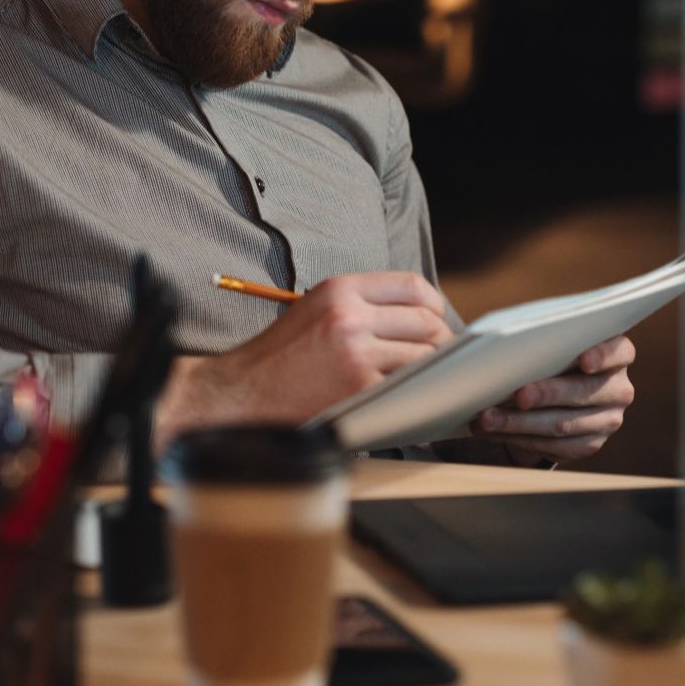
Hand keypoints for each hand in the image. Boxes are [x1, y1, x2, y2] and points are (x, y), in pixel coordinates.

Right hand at [156, 271, 452, 448]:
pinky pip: (409, 388)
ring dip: (432, 371)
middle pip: (426, 321)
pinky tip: (412, 401)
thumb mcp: (315, 309)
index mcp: (340, 288)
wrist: (243, 392)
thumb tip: (416, 316)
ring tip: (427, 380)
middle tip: (441, 357)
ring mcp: (356, 352)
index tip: (438, 319)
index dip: (435, 304)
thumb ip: (361, 305)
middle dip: (441, 340)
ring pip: (424, 356)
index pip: (412, 285)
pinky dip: (417, 395)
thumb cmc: (279, 355)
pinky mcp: (359, 387)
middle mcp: (350, 314)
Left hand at [469, 335, 635, 464]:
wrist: (560, 396)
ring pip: (563, 424)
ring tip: (488, 418)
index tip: (583, 361)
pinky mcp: (591, 444)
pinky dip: (519, 438)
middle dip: (547, 394)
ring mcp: (608, 419)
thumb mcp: (554, 344)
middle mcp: (618, 388)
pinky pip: (555, 446)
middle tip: (519, 396)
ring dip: (520, 423)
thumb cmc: (553, 358)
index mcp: (616, 355)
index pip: (619, 352)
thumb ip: (543, 341)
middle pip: (584, 391)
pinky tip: (495, 431)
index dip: (602, 356)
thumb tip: (496, 347)